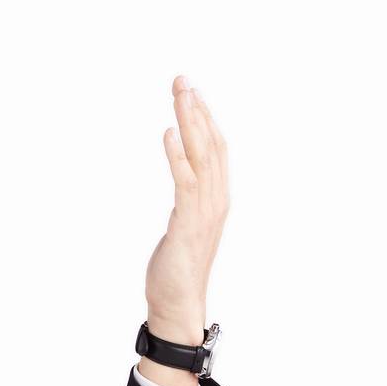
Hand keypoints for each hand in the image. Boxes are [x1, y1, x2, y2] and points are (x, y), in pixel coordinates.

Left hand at [145, 75, 228, 344]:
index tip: (191, 91)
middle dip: (196, 109)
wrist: (178, 305)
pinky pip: (185, 183)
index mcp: (217, 199)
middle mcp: (216, 200)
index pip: (217, 148)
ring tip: (179, 94)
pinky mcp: (187, 225)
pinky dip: (178, 156)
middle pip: (211, 144)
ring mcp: (205, 212)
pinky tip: (168, 134)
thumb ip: (188, 199)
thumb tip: (184, 176)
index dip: (206, 118)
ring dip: (189, 123)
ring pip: (201, 157)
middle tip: (183, 79)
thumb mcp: (185, 225)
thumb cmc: (177, 270)